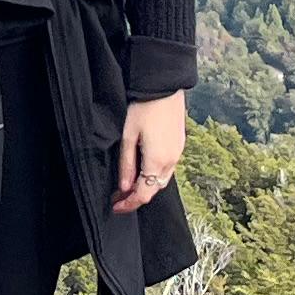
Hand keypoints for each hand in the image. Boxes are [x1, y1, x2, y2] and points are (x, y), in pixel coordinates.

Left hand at [114, 88, 185, 213]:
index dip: (129, 204)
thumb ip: (126, 165)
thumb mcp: (128, 137)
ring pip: (162, 179)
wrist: (163, 87)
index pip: (144, 194)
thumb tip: (124, 188)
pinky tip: (143, 169)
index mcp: (157, 161)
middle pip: (154, 189)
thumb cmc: (143, 108)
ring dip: (146, 186)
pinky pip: (167, 168)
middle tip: (118, 197)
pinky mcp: (179, 144)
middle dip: (136, 197)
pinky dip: (154, 174)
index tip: (115, 207)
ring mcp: (178, 153)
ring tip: (128, 184)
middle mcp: (171, 161)